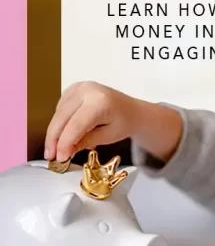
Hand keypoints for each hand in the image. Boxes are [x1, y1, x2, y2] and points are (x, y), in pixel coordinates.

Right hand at [44, 82, 181, 163]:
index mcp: (100, 101)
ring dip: (55, 133)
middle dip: (54, 139)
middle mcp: (87, 90)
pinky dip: (60, 122)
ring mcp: (79, 87)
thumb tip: (63, 152)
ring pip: (58, 113)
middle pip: (62, 118)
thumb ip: (84, 142)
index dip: (64, 143)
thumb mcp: (107, 137)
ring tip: (59, 149)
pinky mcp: (74, 88)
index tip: (59, 158)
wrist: (131, 110)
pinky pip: (60, 108)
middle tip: (51, 157)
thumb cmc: (123, 122)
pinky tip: (66, 133)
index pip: (75, 125)